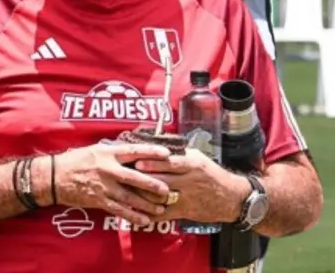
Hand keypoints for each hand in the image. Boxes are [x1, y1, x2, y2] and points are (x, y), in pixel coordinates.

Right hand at [53, 142, 172, 226]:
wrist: (54, 177)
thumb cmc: (75, 161)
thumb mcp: (94, 150)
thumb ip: (114, 152)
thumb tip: (134, 152)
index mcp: (107, 154)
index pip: (133, 151)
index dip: (151, 152)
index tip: (167, 153)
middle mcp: (106, 169)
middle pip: (135, 177)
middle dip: (153, 184)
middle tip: (167, 189)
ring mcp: (103, 186)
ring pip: (130, 197)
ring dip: (147, 204)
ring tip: (160, 208)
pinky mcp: (98, 200)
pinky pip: (119, 210)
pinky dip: (133, 216)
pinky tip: (145, 220)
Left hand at [132, 149, 248, 224]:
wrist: (233, 198)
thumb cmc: (212, 174)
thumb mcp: (198, 158)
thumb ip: (178, 152)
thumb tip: (156, 143)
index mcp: (192, 165)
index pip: (169, 162)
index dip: (152, 162)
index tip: (136, 160)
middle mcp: (189, 181)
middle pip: (162, 180)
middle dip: (142, 179)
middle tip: (124, 175)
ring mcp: (186, 198)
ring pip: (160, 197)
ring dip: (142, 195)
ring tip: (125, 190)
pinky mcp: (184, 212)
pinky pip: (164, 214)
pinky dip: (149, 213)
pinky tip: (135, 210)